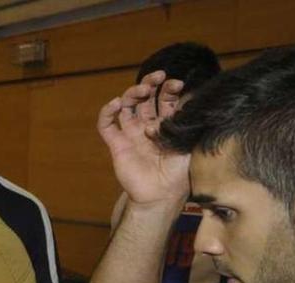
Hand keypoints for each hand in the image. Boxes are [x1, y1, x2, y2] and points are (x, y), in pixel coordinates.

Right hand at [97, 70, 189, 205]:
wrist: (161, 194)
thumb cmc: (179, 172)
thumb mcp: (188, 143)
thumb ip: (185, 123)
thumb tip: (186, 100)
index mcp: (165, 125)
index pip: (165, 99)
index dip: (168, 89)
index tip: (176, 84)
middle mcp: (146, 126)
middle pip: (144, 98)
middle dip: (150, 84)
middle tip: (157, 77)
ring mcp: (130, 134)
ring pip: (126, 106)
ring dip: (132, 93)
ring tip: (141, 90)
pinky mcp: (116, 144)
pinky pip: (106, 125)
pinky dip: (107, 112)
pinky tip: (116, 104)